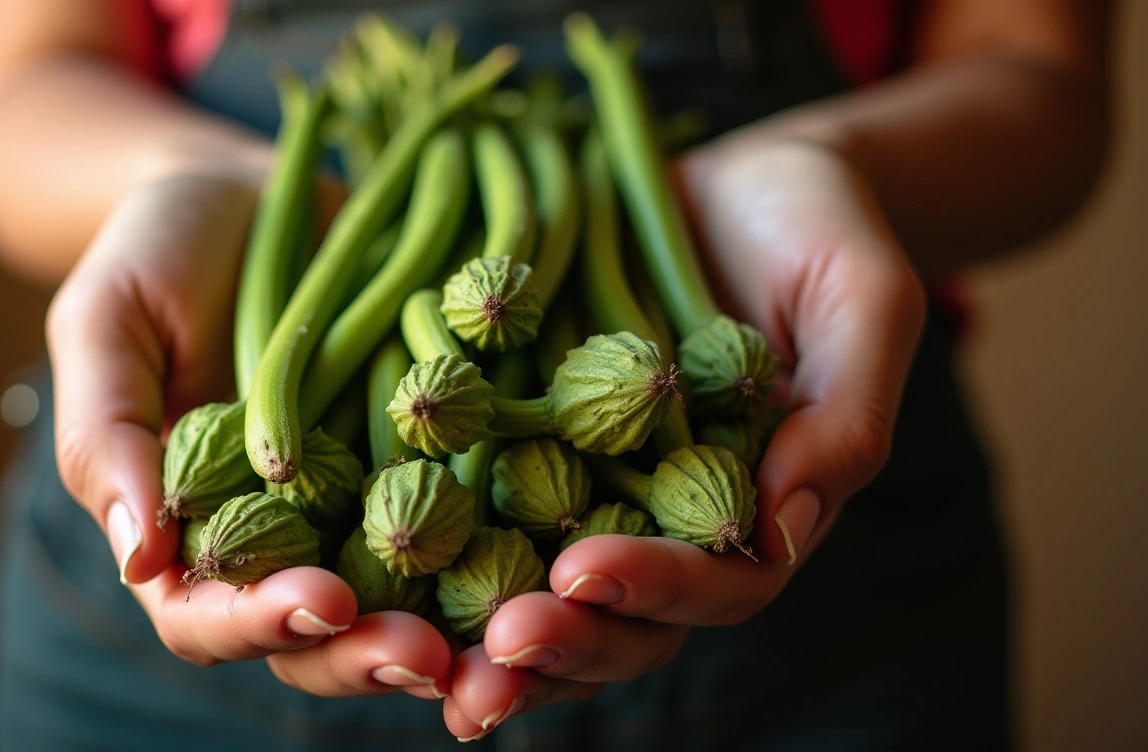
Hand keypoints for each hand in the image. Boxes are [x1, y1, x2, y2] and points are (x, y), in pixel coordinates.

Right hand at [46, 174, 451, 699]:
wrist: (255, 193)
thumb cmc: (160, 252)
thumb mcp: (109, 323)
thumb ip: (110, 435)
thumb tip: (141, 557)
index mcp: (187, 528)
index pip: (206, 616)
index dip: (257, 623)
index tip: (319, 603)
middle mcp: (280, 538)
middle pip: (316, 636)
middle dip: (365, 654)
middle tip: (423, 656)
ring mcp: (360, 506)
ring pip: (400, 603)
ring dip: (446, 630)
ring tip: (494, 637)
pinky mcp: (430, 462)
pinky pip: (467, 522)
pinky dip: (500, 550)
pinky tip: (542, 557)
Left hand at [443, 138, 926, 737]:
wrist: (733, 180)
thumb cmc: (816, 228)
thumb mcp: (860, 301)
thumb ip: (845, 413)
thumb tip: (783, 530)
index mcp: (756, 505)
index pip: (717, 582)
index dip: (656, 587)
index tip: (585, 570)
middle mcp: (666, 516)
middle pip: (620, 616)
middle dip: (560, 639)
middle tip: (495, 645)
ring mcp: (590, 484)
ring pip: (541, 590)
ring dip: (482, 632)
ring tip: (417, 656)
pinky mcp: (524, 443)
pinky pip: (478, 509)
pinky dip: (434, 551)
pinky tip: (375, 572)